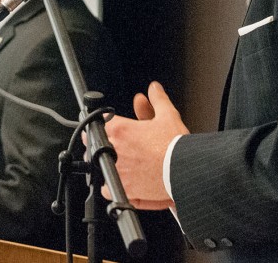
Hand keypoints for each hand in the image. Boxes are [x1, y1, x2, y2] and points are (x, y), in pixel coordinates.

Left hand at [102, 81, 188, 209]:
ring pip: (96, 166)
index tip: (99, 124)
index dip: (99, 122)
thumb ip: (158, 99)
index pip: (99, 122)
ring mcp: (118, 171)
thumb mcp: (168, 115)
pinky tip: (115, 181)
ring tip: (111, 161)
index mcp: (121, 130)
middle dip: (95, 141)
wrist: (185, 171)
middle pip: (92, 143)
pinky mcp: (124, 188)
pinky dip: (108, 186)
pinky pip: (106, 189)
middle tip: (103, 141)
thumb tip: (153, 89)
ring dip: (100, 162)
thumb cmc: (176, 147)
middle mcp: (116, 150)